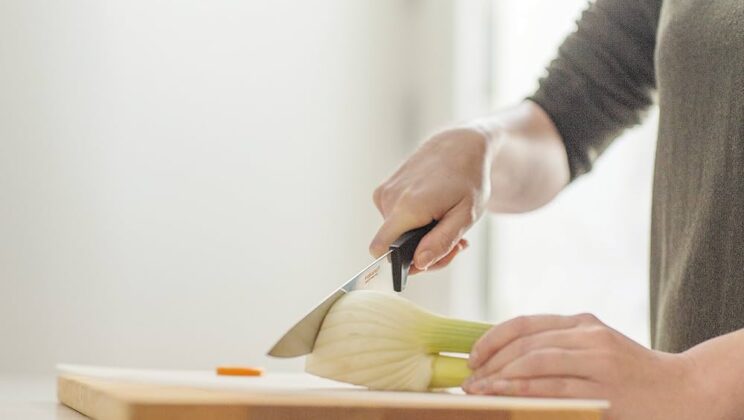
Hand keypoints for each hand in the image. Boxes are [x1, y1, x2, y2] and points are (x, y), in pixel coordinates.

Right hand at [369, 127, 492, 270]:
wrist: (458, 144)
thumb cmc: (467, 178)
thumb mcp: (465, 215)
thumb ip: (441, 242)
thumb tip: (419, 264)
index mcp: (407, 208)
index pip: (380, 249)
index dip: (402, 263)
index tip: (430, 258)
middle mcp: (389, 200)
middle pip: (393, 246)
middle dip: (422, 252)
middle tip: (454, 242)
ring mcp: (384, 193)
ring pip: (395, 235)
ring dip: (421, 237)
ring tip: (446, 222)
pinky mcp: (385, 190)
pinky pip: (394, 220)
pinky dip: (414, 223)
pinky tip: (433, 212)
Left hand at [464, 314, 704, 419]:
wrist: (684, 390)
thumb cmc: (630, 375)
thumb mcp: (593, 351)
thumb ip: (557, 350)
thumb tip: (504, 365)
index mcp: (580, 322)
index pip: (524, 324)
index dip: (492, 339)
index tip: (472, 357)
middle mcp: (586, 334)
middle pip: (524, 343)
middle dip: (490, 362)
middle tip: (469, 382)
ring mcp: (597, 357)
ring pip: (535, 361)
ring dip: (500, 378)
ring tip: (478, 392)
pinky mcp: (605, 385)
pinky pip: (555, 386)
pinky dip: (524, 390)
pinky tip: (504, 396)